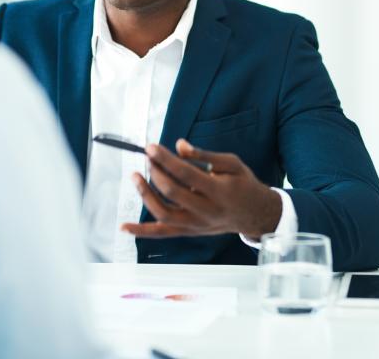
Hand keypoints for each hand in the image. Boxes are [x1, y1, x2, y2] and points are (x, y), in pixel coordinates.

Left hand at [120, 139, 281, 240]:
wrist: (254, 214)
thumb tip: (179, 145)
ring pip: (164, 214)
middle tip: (148, 157)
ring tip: (136, 177)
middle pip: (172, 193)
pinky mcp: (189, 232)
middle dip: (156, 172)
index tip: (151, 147)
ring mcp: (196, 225)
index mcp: (219, 191)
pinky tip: (124, 226)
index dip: (166, 159)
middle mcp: (206, 211)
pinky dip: (142, 231)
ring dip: (145, 195)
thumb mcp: (231, 163)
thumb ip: (204, 155)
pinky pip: (162, 233)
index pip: (186, 174)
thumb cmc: (243, 184)